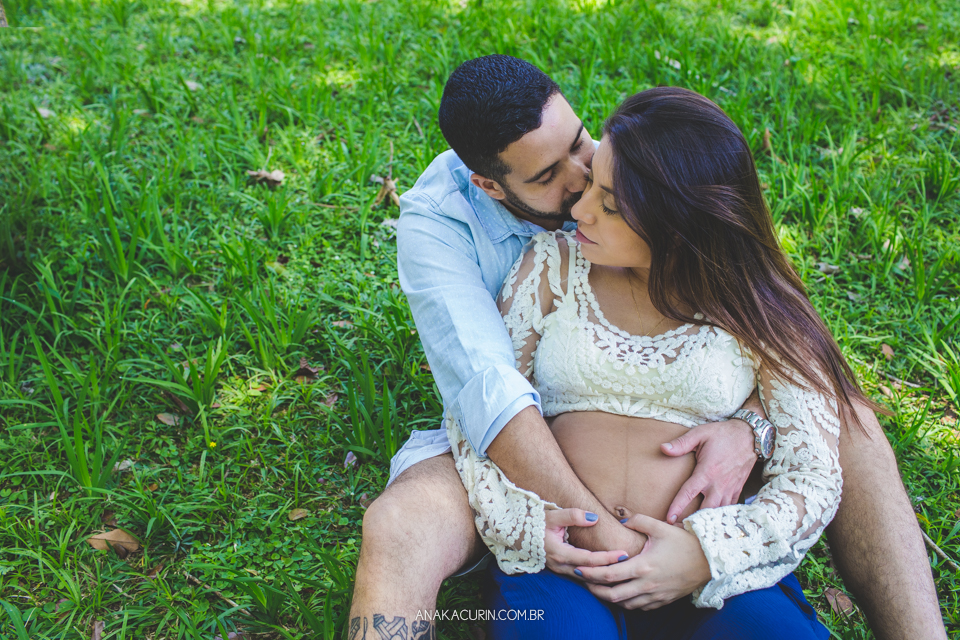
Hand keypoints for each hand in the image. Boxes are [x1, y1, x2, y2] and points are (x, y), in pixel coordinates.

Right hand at [543, 508, 629, 578]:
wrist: (517, 533)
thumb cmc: (536, 522)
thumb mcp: (553, 515)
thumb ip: (573, 515)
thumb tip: (594, 518)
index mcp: (560, 553)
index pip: (589, 560)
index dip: (608, 558)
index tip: (624, 554)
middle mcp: (560, 565)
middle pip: (591, 573)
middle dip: (611, 570)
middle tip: (631, 565)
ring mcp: (559, 570)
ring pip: (586, 578)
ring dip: (604, 576)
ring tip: (624, 573)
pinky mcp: (560, 570)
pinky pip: (581, 577)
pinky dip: (595, 577)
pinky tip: (608, 576)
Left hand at [577, 514, 711, 609]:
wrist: (710, 561)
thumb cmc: (685, 542)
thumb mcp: (660, 527)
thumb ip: (638, 520)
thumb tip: (620, 515)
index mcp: (644, 566)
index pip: (610, 575)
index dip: (591, 574)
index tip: (578, 570)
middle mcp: (648, 584)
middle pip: (613, 595)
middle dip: (594, 590)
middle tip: (583, 582)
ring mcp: (656, 595)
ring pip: (625, 604)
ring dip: (609, 597)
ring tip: (598, 588)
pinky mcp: (663, 600)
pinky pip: (640, 607)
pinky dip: (627, 602)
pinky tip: (621, 594)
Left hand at [661, 417, 756, 523]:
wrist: (750, 436)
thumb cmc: (723, 434)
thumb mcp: (700, 434)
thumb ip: (682, 443)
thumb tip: (664, 448)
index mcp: (707, 471)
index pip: (688, 493)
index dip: (678, 506)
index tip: (669, 518)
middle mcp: (719, 484)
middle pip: (706, 510)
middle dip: (694, 522)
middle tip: (680, 532)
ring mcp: (729, 488)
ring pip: (719, 512)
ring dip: (708, 522)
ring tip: (695, 532)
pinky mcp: (737, 489)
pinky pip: (729, 508)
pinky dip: (721, 516)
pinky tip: (714, 523)